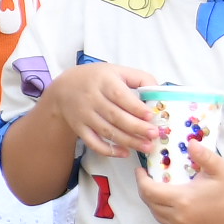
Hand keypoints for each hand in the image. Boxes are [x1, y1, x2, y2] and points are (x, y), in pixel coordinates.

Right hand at [38, 62, 165, 163]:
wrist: (64, 88)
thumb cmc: (97, 79)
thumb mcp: (117, 71)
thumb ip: (139, 78)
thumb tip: (158, 92)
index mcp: (104, 81)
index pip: (120, 96)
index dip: (136, 107)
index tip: (151, 116)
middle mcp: (92, 98)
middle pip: (115, 116)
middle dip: (136, 128)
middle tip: (154, 135)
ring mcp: (84, 115)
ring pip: (107, 132)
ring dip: (128, 141)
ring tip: (146, 147)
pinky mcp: (79, 128)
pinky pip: (93, 143)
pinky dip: (109, 150)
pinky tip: (124, 153)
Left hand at [131, 139, 223, 223]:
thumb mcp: (219, 168)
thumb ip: (203, 155)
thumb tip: (190, 142)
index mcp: (182, 199)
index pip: (148, 191)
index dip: (140, 180)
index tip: (140, 170)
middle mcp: (178, 217)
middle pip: (149, 203)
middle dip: (144, 189)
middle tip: (147, 177)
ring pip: (156, 214)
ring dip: (152, 201)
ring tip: (156, 187)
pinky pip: (166, 223)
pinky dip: (162, 211)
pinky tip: (168, 201)